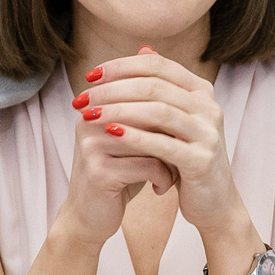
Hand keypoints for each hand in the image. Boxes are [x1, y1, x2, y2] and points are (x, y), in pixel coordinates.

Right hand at [54, 66, 185, 250]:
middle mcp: (90, 120)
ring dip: (170, 158)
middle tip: (184, 149)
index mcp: (97, 105)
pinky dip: (163, 177)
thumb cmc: (119, 172)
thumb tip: (157, 57)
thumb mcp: (135, 137)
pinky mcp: (98, 172)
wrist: (91, 216)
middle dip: (171, 133)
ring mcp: (92, 145)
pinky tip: (160, 188)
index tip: (182, 131)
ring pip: (151, 139)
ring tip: (173, 171)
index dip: (169, 110)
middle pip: (148, 112)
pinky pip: (148, 165)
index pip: (142, 89)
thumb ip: (148, 107)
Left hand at [68, 48, 260, 264]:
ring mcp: (208, 133)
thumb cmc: (187, 157)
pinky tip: (111, 134)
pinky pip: (164, 144)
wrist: (213, 201)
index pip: (157, 65)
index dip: (120, 66)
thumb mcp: (174, 118)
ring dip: (118, 111)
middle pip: (154, 85)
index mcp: (201, 91)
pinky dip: (135, 137)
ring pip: (158, 111)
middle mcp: (209, 107)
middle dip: (112, 89)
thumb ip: (161, 86)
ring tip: (89, 116)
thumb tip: (144, 47)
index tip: (89, 76)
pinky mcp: (202, 160)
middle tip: (83, 98)